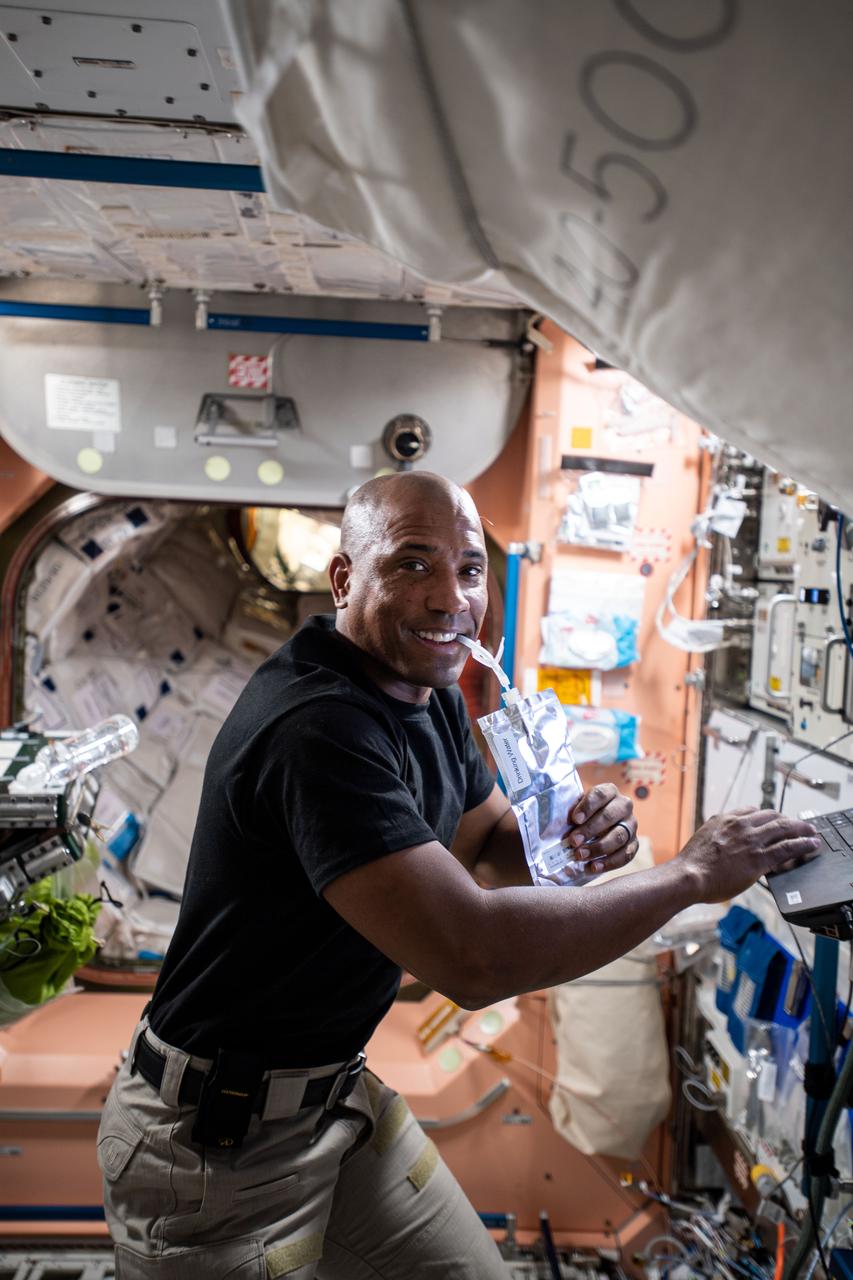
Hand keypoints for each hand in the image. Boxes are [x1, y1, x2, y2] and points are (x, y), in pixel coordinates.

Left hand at [565, 783, 637, 874]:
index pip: (600, 794)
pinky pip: (625, 855)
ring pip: (618, 836)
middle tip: (573, 841)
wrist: (597, 828)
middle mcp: (624, 806)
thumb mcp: (577, 809)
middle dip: (590, 830)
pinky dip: (609, 863)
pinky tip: (593, 867)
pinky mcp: (633, 844)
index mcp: (609, 791)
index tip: (574, 819)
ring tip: (579, 856)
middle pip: (609, 816)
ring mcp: (631, 825)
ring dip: (598, 848)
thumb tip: (558, 824)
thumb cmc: (583, 816)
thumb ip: (571, 812)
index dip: (587, 807)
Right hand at [675, 807, 820, 902]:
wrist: (690, 876)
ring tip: (811, 831)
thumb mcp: (704, 838)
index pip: (753, 811)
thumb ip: (717, 833)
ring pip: (784, 828)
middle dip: (787, 820)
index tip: (774, 819)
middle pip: (772, 816)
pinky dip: (803, 844)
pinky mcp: (759, 859)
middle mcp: (741, 825)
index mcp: (726, 819)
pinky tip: (812, 844)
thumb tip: (721, 835)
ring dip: (801, 828)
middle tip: (797, 825)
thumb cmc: (693, 864)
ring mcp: (751, 841)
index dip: (767, 815)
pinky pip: (788, 848)